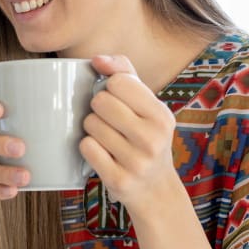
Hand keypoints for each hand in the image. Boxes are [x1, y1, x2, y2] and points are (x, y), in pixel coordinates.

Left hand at [79, 55, 180, 211]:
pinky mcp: (118, 179)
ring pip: (90, 125)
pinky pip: (86, 147)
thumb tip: (97, 59)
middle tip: (109, 121)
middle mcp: (153, 138)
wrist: (155, 189)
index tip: (117, 100)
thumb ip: (125, 73)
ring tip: (108, 138)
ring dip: (92, 129)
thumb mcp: (147, 105)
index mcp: (161, 115)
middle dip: (98, 109)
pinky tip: (102, 153)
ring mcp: (137, 161)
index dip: (109, 88)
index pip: (118, 81)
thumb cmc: (145, 138)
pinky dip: (89, 148)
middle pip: (100, 102)